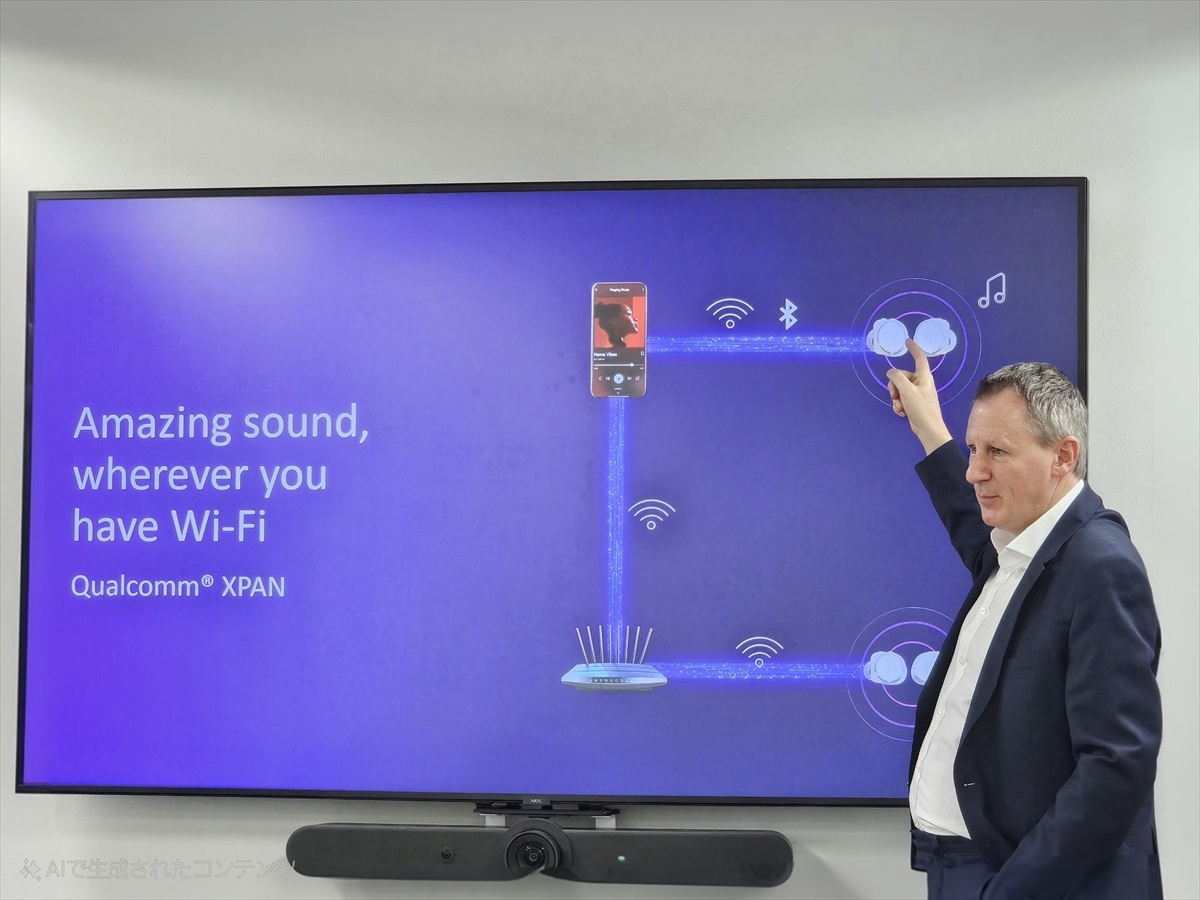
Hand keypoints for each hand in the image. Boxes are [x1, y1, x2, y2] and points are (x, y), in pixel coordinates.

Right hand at [885, 339, 952, 454]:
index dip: (913, 349)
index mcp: (923, 376)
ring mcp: (916, 393)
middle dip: (895, 386)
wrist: (927, 428)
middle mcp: (920, 382)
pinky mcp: (913, 403)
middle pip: (901, 376)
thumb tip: (890, 372)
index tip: (907, 341)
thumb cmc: (921, 408)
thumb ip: (897, 378)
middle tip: (896, 396)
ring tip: (901, 407)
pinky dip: (899, 405)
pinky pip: (901, 399)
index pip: (919, 358)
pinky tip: (902, 413)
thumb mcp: (906, 390)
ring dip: (896, 398)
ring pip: (899, 389)